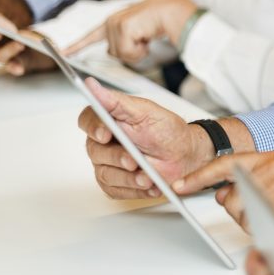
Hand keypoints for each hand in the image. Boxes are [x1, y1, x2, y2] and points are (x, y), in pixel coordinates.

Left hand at [65, 0, 198, 62]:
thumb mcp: (136, 31)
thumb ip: (123, 40)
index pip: (91, 36)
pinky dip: (140, 50)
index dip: (77, 45)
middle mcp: (110, 22)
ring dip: (137, 51)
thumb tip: (112, 51)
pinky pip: (128, 52)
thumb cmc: (159, 20)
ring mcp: (115, 24)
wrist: (171, 10)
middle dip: (131, 52)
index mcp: (113, 21)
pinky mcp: (122, 27)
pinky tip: (147, 37)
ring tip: (146, 36)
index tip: (63, 52)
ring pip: (120, 54)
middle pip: (113, 54)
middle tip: (144, 40)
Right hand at [77, 77, 211, 197]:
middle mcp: (104, 142)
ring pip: (105, 174)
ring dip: (128, 177)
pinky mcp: (116, 183)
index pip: (88, 120)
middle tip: (135, 160)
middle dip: (117, 157)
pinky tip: (149, 185)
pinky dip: (134, 189)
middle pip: (95, 151)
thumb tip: (91, 85)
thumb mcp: (146, 111)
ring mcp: (108, 164)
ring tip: (148, 176)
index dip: (93, 127)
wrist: (185, 154)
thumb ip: (117, 101)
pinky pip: (116, 190)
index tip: (106, 134)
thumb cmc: (167, 130)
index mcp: (110, 120)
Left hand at [174, 152, 273, 237]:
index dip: (200, 175)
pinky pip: (260, 228)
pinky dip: (271, 233)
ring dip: (258, 226)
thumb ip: (255, 182)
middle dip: (241, 212)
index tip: (180, 184)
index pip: (227, 164)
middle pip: (230, 198)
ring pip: (243, 216)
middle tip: (271, 214)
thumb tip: (224, 192)